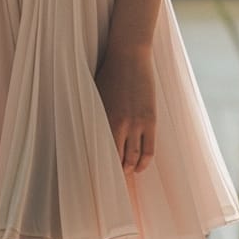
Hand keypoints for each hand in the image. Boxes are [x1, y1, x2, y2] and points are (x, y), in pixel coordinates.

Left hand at [94, 45, 156, 175]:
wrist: (129, 55)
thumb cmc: (108, 73)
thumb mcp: (95, 95)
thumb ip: (94, 116)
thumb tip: (88, 135)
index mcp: (102, 119)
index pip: (100, 153)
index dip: (99, 169)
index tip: (95, 179)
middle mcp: (119, 124)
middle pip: (117, 159)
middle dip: (114, 173)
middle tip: (110, 184)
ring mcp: (137, 123)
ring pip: (134, 157)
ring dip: (129, 169)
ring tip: (125, 174)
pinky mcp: (150, 120)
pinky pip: (149, 149)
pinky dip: (144, 162)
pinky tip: (139, 167)